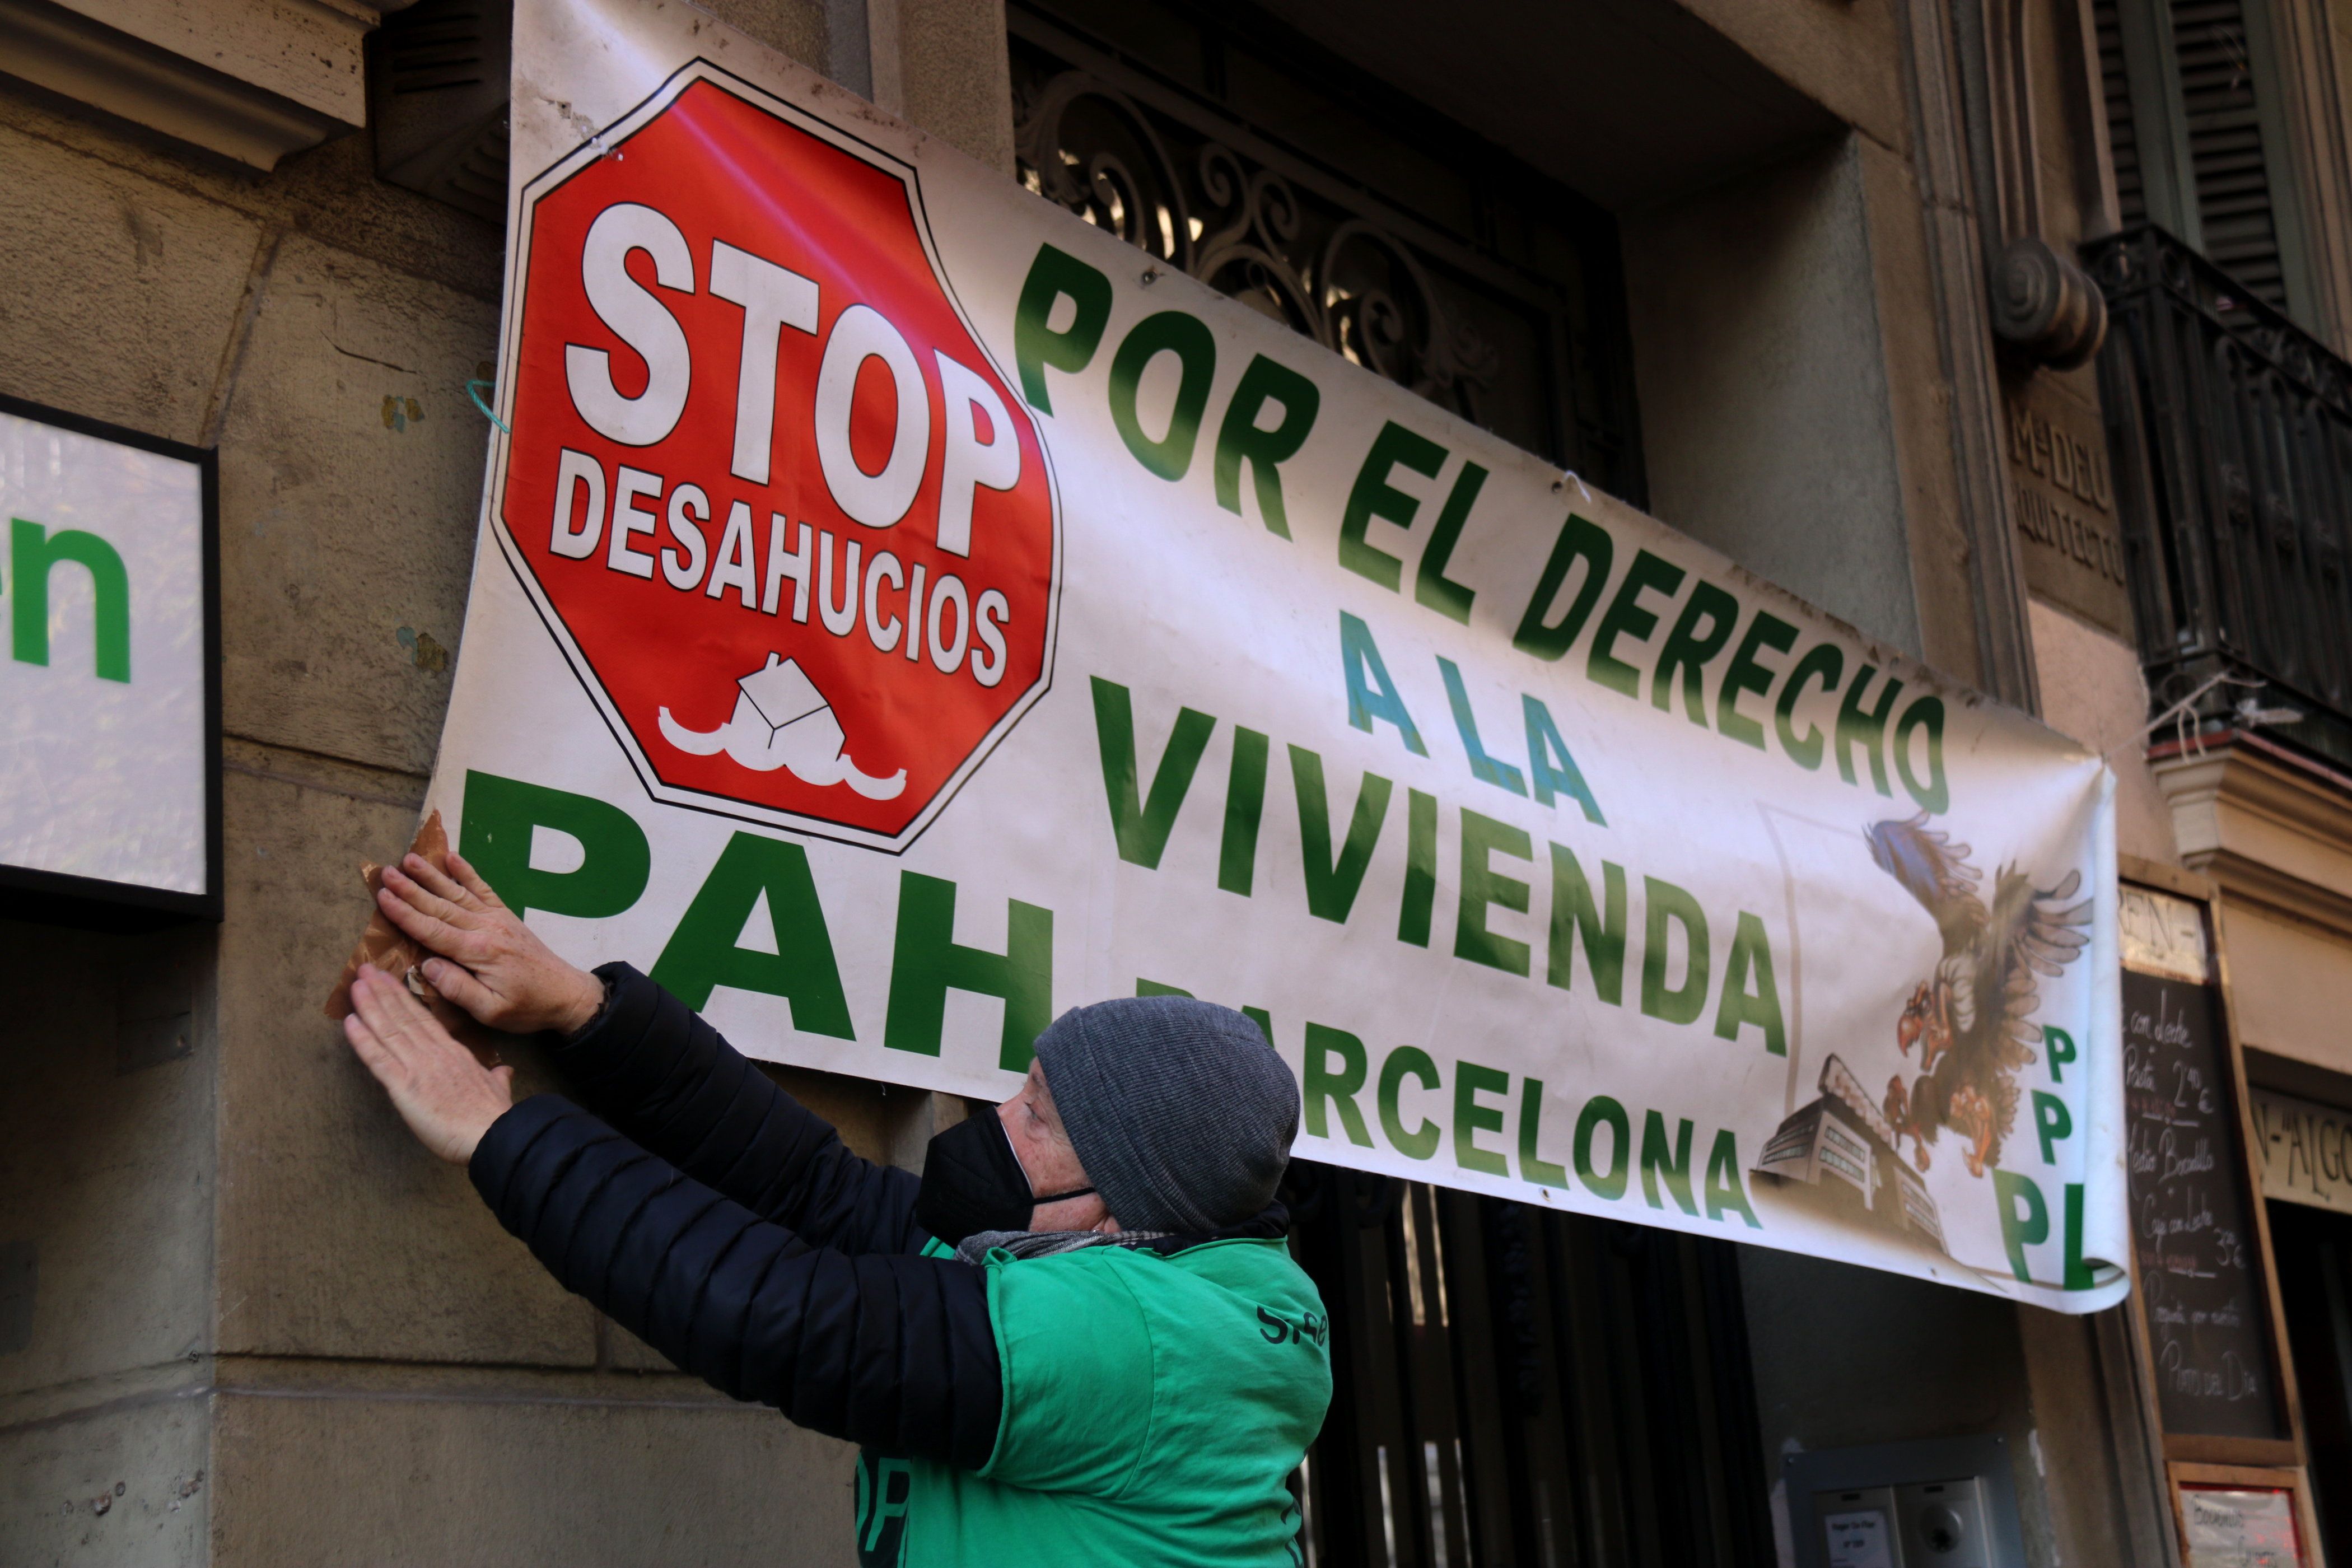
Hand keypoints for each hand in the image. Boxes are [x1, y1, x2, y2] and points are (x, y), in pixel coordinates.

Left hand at [343, 965, 515, 1163]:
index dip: (404, 998)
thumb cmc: (494, 1116)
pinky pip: (379, 1058)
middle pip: (404, 1017)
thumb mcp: (498, 1089)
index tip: (390, 980)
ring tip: (355, 985)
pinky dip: (362, 1040)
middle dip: (383, 992)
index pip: (424, 1020)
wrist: (493, 1134)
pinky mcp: (405, 1087)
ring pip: (389, 1030)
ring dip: (370, 1006)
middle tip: (365, 970)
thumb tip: (504, 1071)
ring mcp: (418, 1068)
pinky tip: (350, 1022)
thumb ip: (497, 1077)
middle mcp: (434, 1054)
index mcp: (455, 1053)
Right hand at [376, 849, 604, 1035]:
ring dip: (432, 875)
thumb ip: (457, 988)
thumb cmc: (527, 1008)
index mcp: (478, 952)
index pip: (432, 929)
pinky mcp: (506, 916)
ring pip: (458, 893)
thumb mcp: (490, 1010)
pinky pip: (483, 889)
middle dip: (410, 889)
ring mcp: (497, 919)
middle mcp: (486, 928)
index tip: (382, 896)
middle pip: (440, 905)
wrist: (566, 994)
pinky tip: (452, 858)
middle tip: (384, 872)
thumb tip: (426, 965)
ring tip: (409, 858)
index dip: (404, 913)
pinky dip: (467, 873)